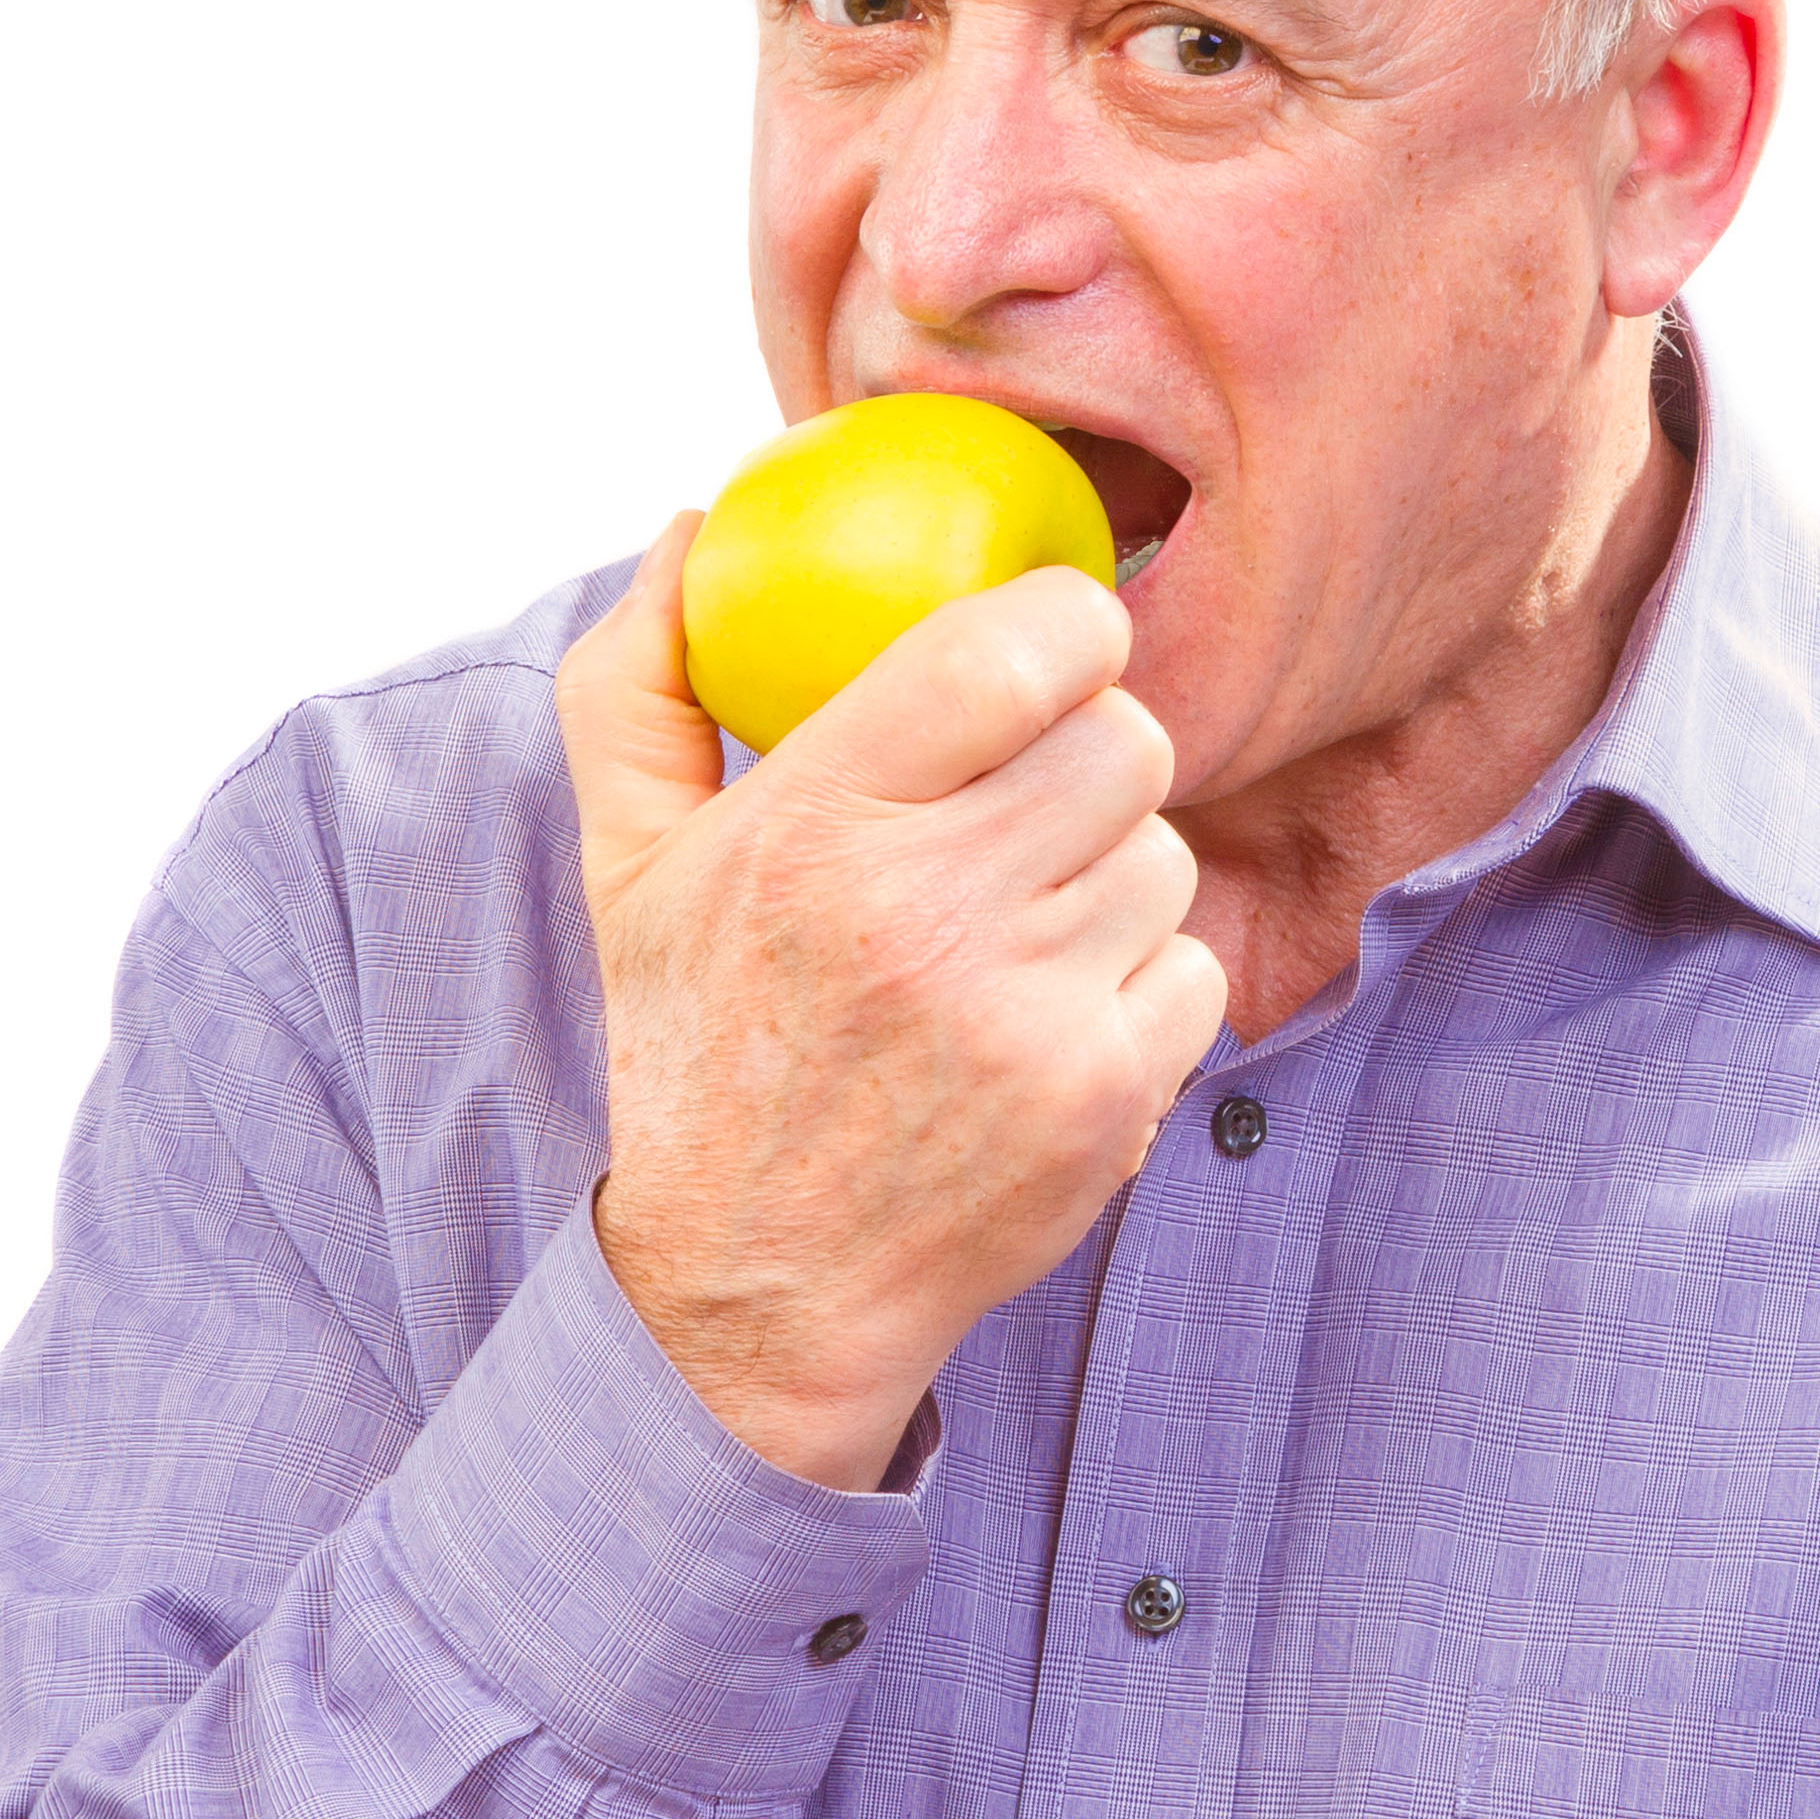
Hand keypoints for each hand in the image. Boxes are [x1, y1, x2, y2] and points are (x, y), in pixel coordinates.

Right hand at [555, 524, 1228, 1486]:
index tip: (1046, 652)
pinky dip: (1141, 988)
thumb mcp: (627, 866)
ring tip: (1021, 926)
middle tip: (1032, 798)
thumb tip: (693, 529)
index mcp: (815, 825)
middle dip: (1089, 752)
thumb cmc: (700, 1047)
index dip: (1065, 626)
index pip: (1014, 650)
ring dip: (1112, 875)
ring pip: (1165, 853)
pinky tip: (1052, 1019)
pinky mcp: (1102, 1098)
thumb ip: (639, 681)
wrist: (756, 1289)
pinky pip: (1192, 971)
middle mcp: (926, 912)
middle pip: (1122, 739)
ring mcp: (1026, 1012)